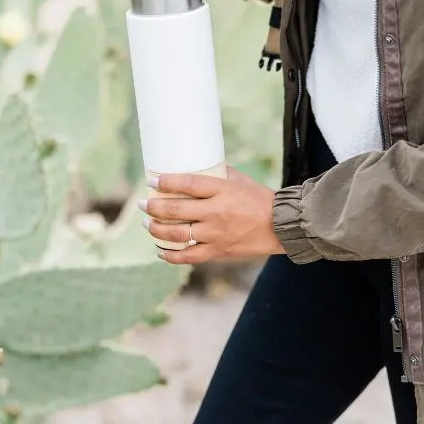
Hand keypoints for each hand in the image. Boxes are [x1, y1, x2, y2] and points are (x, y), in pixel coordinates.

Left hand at [139, 168, 285, 264]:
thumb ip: (217, 175)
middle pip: (176, 210)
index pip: (187, 183)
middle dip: (154, 207)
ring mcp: (216, 234)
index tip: (151, 181)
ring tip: (147, 224)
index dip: (166, 182)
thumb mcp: (239, 180)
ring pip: (178, 234)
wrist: (281, 225)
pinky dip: (171, 255)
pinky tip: (161, 251)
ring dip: (157, 229)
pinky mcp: (219, 251)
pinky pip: (189, 256)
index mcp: (222, 190)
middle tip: (143, 204)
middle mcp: (216, 212)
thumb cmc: (259, 198)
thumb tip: (193, 167)